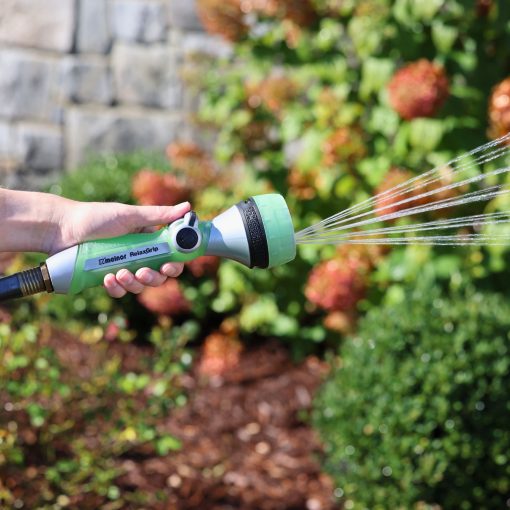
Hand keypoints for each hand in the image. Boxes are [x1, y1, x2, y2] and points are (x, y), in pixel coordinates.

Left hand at [51, 200, 190, 297]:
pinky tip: (106, 278)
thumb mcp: (130, 215)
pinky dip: (116, 288)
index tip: (170, 267)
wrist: (62, 229)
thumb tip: (188, 207)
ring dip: (133, 283)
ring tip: (118, 273)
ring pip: (139, 286)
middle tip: (142, 272)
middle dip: (153, 278)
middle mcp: (138, 256)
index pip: (170, 257)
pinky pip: (119, 291)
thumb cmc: (96, 217)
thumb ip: (160, 215)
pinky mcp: (107, 279)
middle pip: (158, 276)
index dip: (174, 265)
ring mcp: (123, 268)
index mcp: (148, 240)